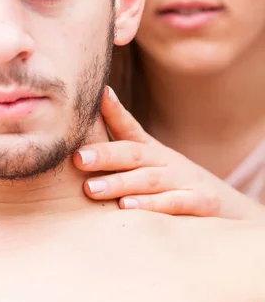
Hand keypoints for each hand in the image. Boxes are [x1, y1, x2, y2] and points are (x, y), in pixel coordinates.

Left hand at [73, 87, 264, 219]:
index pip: (131, 128)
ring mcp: (185, 180)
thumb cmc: (171, 183)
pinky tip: (128, 208)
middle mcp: (167, 161)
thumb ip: (119, 150)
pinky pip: (175, 203)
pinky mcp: (201, 202)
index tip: (98, 94)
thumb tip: (85, 130)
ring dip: (120, 183)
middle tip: (78, 159)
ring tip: (92, 188)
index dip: (114, 111)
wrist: (221, 205)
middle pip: (135, 154)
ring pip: (150, 180)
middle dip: (105, 155)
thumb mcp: (148, 164)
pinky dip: (152, 205)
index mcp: (151, 151)